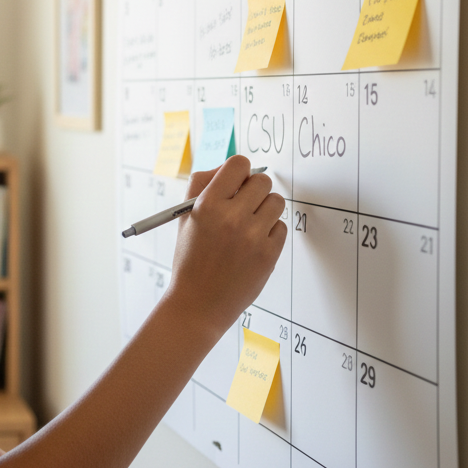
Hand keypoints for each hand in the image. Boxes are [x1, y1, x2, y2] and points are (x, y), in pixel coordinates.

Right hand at [167, 155, 285, 338]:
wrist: (198, 303)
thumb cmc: (190, 259)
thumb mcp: (185, 218)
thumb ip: (202, 185)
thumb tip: (227, 167)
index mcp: (207, 204)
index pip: (238, 164)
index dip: (239, 170)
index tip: (237, 181)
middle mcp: (232, 217)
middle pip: (262, 181)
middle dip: (254, 190)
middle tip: (244, 204)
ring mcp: (253, 236)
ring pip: (277, 202)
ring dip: (265, 209)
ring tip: (250, 224)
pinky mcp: (269, 254)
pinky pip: (281, 227)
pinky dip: (270, 232)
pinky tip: (253, 244)